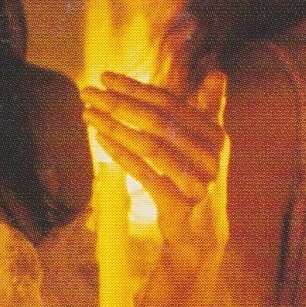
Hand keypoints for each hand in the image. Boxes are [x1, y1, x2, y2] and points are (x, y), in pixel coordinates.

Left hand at [83, 71, 228, 273]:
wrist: (204, 234)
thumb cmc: (199, 181)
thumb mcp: (210, 144)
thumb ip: (212, 108)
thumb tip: (218, 72)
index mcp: (216, 136)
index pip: (170, 104)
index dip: (136, 88)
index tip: (106, 76)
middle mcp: (210, 157)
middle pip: (157, 122)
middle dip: (118, 103)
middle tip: (88, 92)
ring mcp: (196, 182)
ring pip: (149, 146)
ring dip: (114, 126)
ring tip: (87, 113)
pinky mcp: (180, 205)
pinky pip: (145, 174)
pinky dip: (121, 155)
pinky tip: (100, 140)